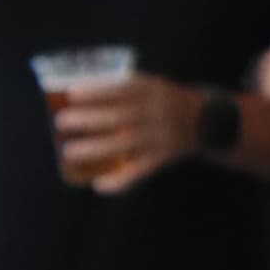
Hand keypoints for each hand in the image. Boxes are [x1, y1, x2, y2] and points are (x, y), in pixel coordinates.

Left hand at [53, 73, 201, 192]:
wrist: (208, 121)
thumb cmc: (164, 100)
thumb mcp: (151, 84)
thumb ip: (121, 86)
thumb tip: (72, 88)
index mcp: (151, 90)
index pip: (122, 89)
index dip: (96, 91)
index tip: (71, 93)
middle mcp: (155, 113)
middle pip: (119, 117)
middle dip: (88, 120)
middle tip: (61, 122)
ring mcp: (159, 137)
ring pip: (125, 145)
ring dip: (95, 149)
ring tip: (68, 152)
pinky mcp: (162, 159)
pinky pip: (140, 172)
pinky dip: (120, 181)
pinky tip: (99, 185)